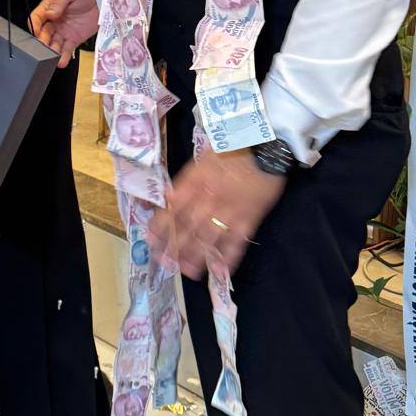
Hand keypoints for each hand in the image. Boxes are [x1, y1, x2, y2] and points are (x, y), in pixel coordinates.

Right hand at [31, 0, 98, 68]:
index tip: (35, 31)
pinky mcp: (72, 40)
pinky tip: (61, 61)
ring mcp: (62, 33)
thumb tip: (50, 13)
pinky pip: (66, 50)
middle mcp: (53, 23)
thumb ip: (58, 1)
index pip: (37, 18)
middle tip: (44, 46)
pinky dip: (63, 57)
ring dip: (52, 51)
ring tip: (53, 56)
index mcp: (48, 9)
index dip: (34, 25)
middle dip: (42, 41)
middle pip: (43, 34)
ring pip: (53, 44)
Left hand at [167, 148, 285, 280]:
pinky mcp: (250, 218)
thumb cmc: (231, 148)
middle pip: (188, 227)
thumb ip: (187, 181)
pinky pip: (237, 241)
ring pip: (209, 238)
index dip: (161, 226)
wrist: (264, 144)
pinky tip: (220, 269)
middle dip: (175, 247)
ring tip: (186, 271)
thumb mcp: (202, 159)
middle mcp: (209, 198)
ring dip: (197, 256)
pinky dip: (229, 256)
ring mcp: (229, 210)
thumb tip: (168, 199)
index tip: (150, 240)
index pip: (173, 209)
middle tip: (165, 263)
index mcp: (195, 181)